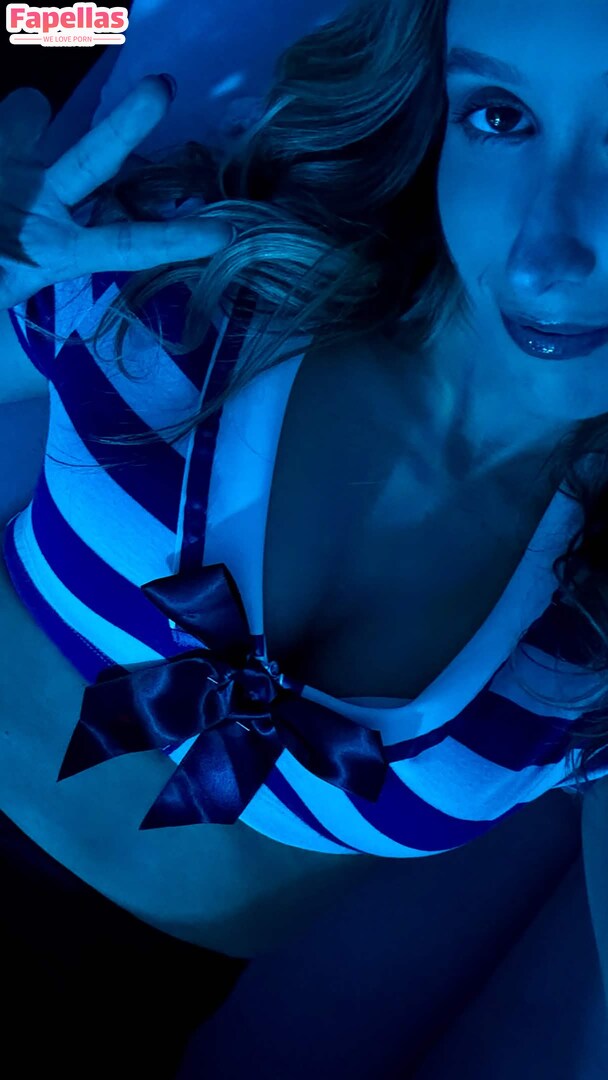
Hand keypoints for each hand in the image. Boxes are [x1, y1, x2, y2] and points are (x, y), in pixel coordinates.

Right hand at [0, 75, 232, 310]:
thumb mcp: (6, 286)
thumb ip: (19, 270)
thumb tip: (29, 227)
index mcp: (57, 250)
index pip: (125, 242)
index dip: (173, 239)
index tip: (223, 235)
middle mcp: (44, 203)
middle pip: (94, 156)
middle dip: (128, 121)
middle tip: (162, 87)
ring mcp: (13, 170)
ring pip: (29, 118)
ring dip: (28, 111)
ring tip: (38, 109)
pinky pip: (11, 117)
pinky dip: (12, 118)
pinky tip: (13, 125)